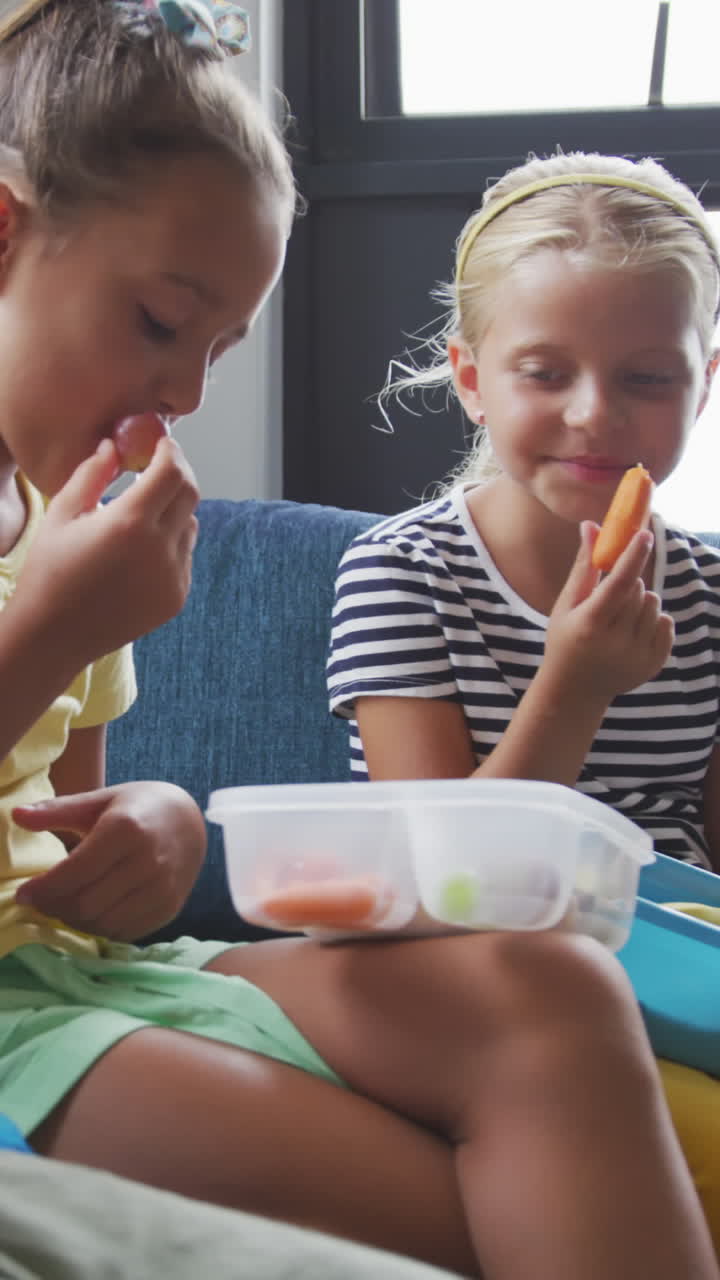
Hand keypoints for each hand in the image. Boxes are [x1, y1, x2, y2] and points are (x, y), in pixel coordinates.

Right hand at [11, 436, 198, 668]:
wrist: (54, 636)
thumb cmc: (49, 570)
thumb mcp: (61, 515)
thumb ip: (91, 474)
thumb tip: (113, 446)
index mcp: (128, 524)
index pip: (171, 472)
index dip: (171, 452)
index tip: (162, 443)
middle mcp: (158, 550)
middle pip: (190, 494)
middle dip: (178, 474)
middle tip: (160, 467)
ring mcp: (172, 577)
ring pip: (189, 526)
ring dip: (173, 511)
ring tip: (139, 518)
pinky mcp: (176, 598)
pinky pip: (184, 557)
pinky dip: (169, 545)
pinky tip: (137, 555)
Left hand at [12, 782, 206, 940]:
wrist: (189, 820)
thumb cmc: (136, 807)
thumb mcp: (98, 801)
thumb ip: (56, 810)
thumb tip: (16, 815)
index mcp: (126, 829)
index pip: (74, 873)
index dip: (42, 889)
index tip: (23, 893)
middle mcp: (147, 861)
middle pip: (85, 904)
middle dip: (54, 908)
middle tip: (40, 902)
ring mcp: (162, 888)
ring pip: (103, 924)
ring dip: (75, 922)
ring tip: (63, 907)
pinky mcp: (170, 908)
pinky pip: (125, 932)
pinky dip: (101, 929)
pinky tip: (90, 913)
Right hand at [544, 522, 673, 703]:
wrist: (576, 690)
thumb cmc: (565, 640)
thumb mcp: (567, 604)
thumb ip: (583, 566)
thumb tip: (591, 525)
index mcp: (590, 625)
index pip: (620, 584)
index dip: (633, 556)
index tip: (644, 534)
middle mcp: (616, 642)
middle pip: (639, 590)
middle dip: (629, 584)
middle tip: (611, 598)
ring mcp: (638, 656)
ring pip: (654, 605)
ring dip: (641, 602)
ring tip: (620, 617)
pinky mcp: (654, 663)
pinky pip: (666, 623)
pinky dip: (653, 619)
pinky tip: (632, 631)